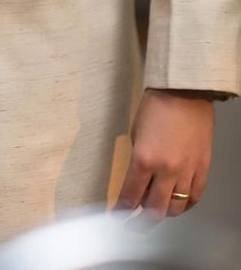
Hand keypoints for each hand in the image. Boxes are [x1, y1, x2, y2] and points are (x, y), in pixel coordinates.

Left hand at [113, 88, 213, 220]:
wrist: (183, 92)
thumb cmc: (156, 106)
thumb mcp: (136, 134)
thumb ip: (137, 161)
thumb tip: (137, 182)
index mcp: (144, 159)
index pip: (130, 196)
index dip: (121, 210)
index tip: (116, 215)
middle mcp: (166, 170)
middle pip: (153, 211)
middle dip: (140, 223)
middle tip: (132, 226)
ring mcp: (187, 171)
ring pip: (175, 208)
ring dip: (163, 215)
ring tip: (154, 214)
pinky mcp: (203, 168)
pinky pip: (194, 197)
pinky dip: (185, 205)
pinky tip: (177, 205)